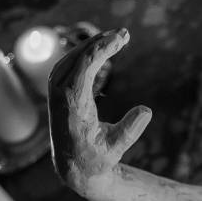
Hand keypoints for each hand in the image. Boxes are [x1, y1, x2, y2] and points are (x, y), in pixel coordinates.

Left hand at [47, 28, 152, 195]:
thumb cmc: (96, 158)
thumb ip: (130, 131)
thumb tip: (146, 111)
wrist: (73, 167)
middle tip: (124, 33)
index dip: (103, 48)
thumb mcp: (116, 148)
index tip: (122, 37)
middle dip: (101, 41)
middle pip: (78, 56)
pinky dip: (84, 52)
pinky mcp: (56, 90)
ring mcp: (55, 91)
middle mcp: (60, 94)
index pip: (84, 66)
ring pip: (71, 57)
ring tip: (116, 37)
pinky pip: (68, 63)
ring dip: (92, 44)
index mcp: (73, 105)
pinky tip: (100, 47)